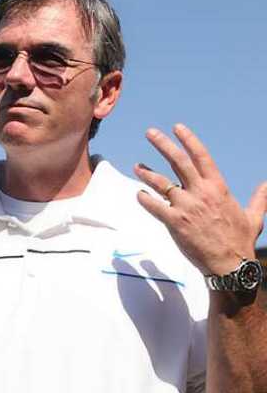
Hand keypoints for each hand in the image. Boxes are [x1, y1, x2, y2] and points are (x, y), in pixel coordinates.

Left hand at [134, 124, 266, 275]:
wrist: (229, 264)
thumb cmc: (240, 241)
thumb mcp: (254, 216)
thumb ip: (259, 198)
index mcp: (218, 188)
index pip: (201, 156)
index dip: (189, 140)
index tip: (177, 128)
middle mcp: (201, 193)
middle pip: (178, 162)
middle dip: (163, 144)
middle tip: (150, 132)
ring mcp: (186, 207)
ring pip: (161, 183)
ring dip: (147, 172)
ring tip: (137, 166)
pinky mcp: (174, 222)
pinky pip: (154, 206)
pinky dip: (144, 198)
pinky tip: (138, 194)